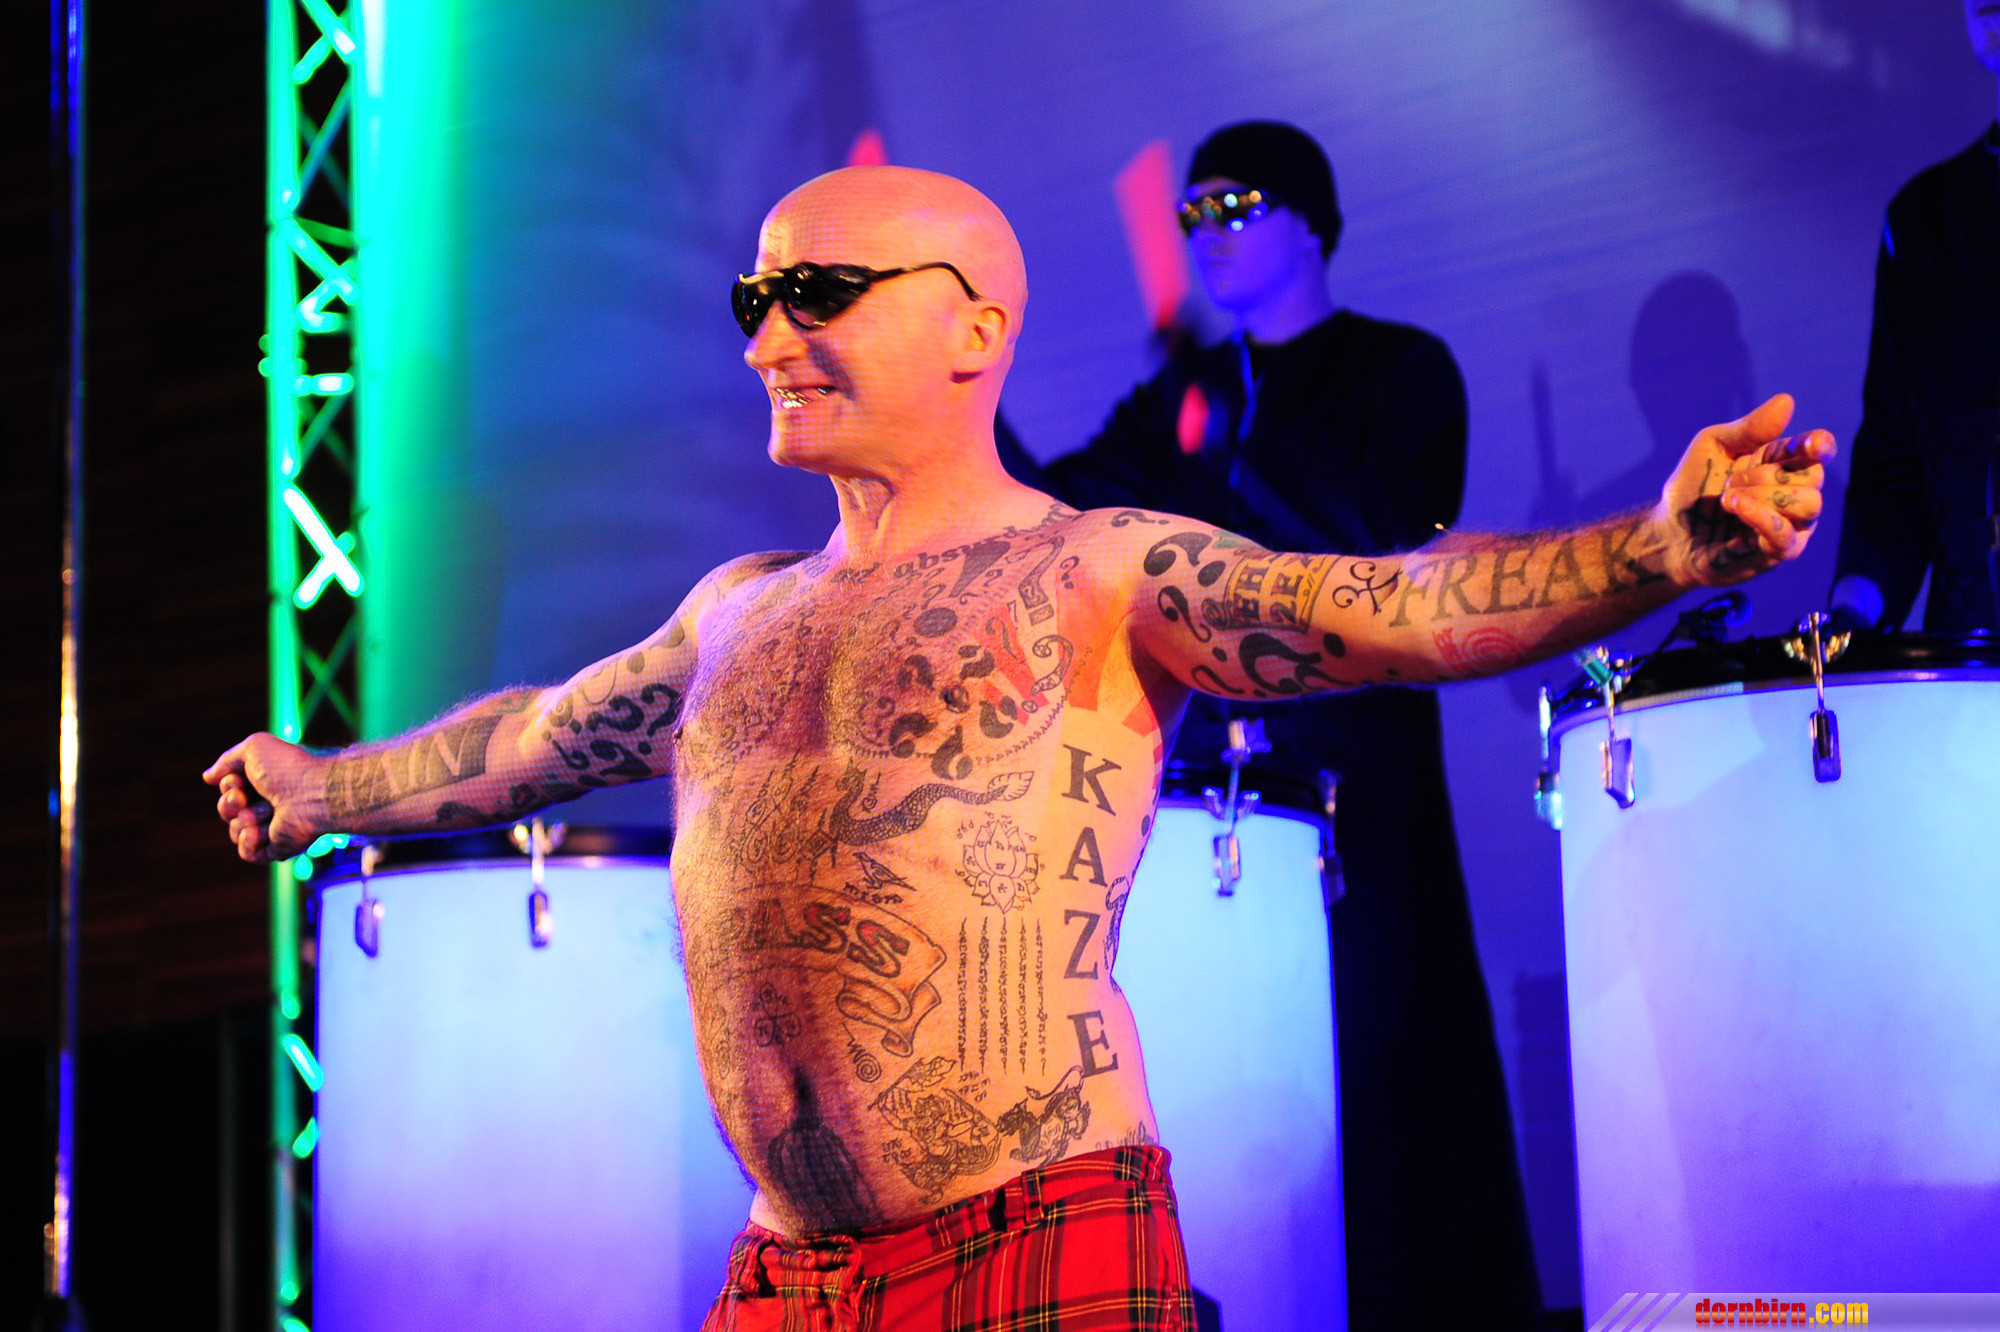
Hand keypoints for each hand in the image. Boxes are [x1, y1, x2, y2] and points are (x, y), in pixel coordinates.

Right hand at [202, 733, 327, 863]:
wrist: (313, 793)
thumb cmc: (286, 768)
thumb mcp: (253, 748)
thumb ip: (228, 760)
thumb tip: (208, 777)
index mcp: (266, 781)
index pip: (230, 789)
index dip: (229, 785)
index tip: (238, 779)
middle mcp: (270, 804)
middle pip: (227, 811)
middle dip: (228, 804)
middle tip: (242, 798)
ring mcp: (274, 827)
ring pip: (235, 831)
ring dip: (244, 820)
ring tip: (267, 812)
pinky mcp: (278, 847)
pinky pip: (248, 853)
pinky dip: (248, 842)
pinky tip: (257, 832)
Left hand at [1653, 393, 1835, 586]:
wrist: (1669, 529)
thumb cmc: (1693, 486)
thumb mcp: (1713, 446)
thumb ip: (1749, 427)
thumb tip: (1787, 401)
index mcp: (1782, 462)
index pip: (1818, 450)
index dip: (1820, 445)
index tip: (1811, 444)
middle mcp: (1793, 492)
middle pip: (1813, 476)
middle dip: (1770, 474)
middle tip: (1732, 481)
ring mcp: (1790, 524)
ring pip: (1809, 505)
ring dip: (1764, 497)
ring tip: (1729, 498)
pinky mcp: (1775, 553)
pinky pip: (1786, 536)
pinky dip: (1761, 516)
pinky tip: (1736, 506)